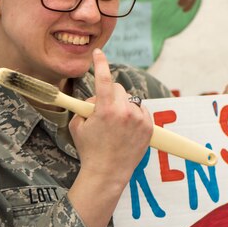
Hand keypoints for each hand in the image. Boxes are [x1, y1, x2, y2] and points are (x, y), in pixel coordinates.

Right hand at [68, 51, 152, 226]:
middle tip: (103, 109)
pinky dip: (134, 114)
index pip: (104, 78)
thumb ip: (86, 106)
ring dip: (122, 106)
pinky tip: (126, 128)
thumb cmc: (90, 150)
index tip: (99, 53)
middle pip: (119, 88)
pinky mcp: (149, 127)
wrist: (108, 173)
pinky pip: (140, 110)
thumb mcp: (78, 126)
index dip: (100, 63)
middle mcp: (125, 112)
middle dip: (110, 94)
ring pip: (130, 100)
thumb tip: (96, 96)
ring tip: (116, 125)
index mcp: (105, 110)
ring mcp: (139, 120)